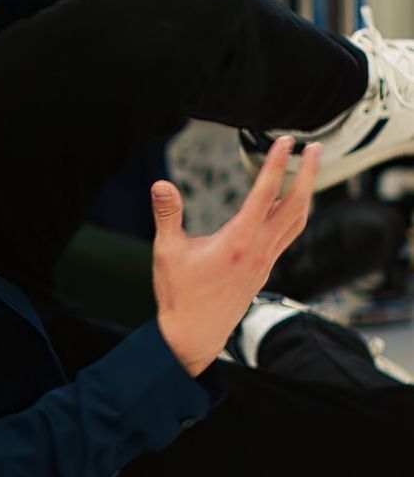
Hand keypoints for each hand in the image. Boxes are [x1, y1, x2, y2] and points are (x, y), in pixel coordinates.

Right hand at [152, 137, 319, 376]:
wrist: (193, 335)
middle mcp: (258, 250)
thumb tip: (161, 186)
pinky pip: (287, 237)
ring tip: (308, 173)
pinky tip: (286, 211)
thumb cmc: (180, 296)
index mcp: (238, 241)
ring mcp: (264, 262)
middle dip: (309, 174)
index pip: (265, 193)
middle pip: (296, 205)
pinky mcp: (262, 271)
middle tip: (315, 148)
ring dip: (306, 194)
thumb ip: (167, 215)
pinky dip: (293, 216)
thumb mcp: (167, 252)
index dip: (277, 163)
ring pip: (297, 222)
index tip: (286, 142)